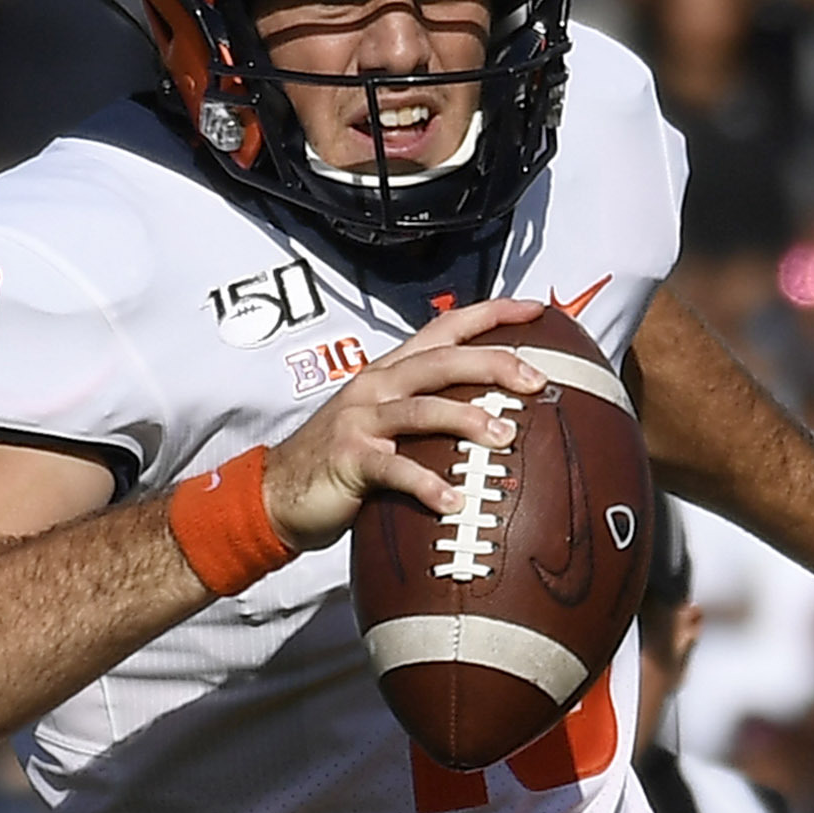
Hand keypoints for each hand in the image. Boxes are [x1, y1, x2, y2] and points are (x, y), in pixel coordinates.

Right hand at [260, 299, 548, 550]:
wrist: (277, 492)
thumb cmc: (338, 462)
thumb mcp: (384, 425)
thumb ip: (426, 416)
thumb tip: (490, 420)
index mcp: (390, 372)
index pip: (445, 328)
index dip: (491, 315)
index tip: (535, 311)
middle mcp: (377, 386)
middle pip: (442, 361)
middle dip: (493, 364)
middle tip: (536, 380)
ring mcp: (361, 420)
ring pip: (421, 408)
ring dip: (466, 419)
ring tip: (504, 437)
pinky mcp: (350, 459)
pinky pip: (395, 469)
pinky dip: (426, 484)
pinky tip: (453, 501)